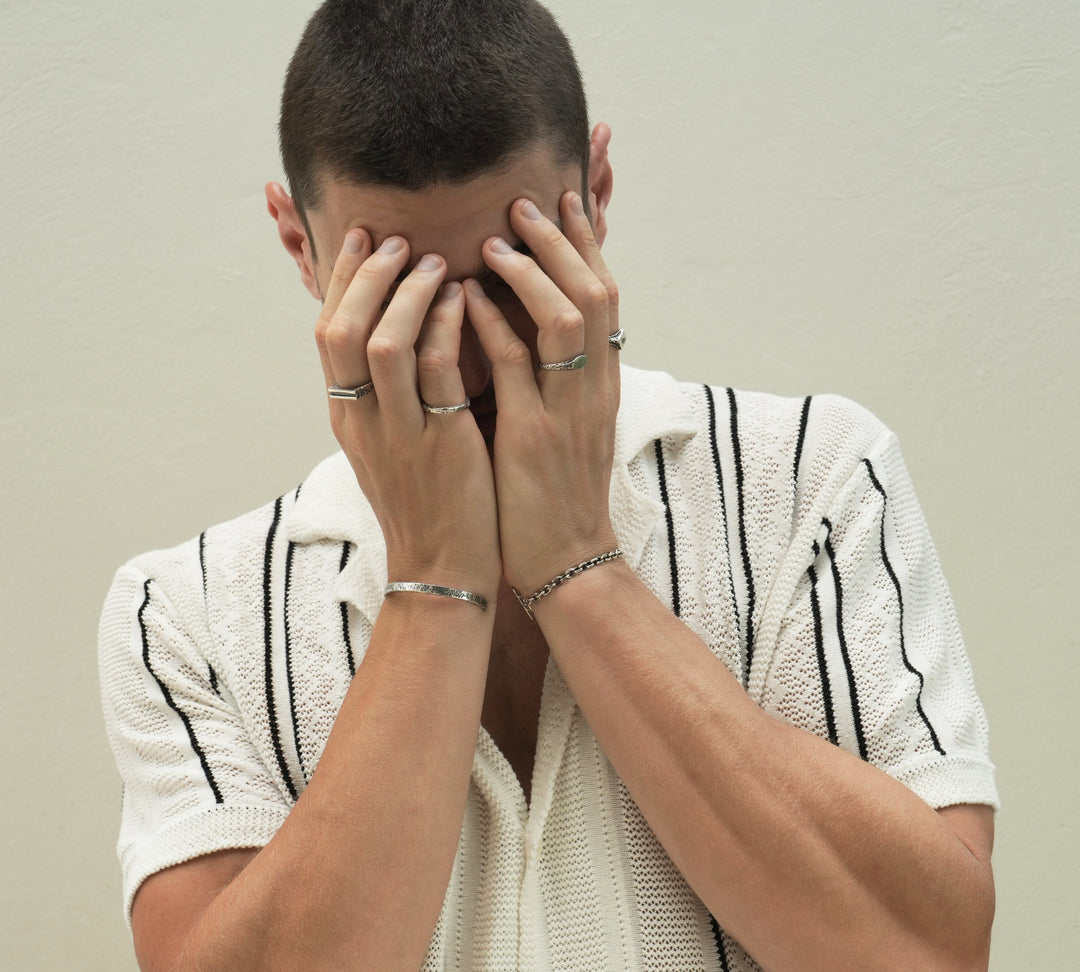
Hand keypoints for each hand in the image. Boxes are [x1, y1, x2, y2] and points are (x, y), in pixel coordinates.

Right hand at [315, 232, 501, 597]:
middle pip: (341, 329)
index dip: (343, 279)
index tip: (364, 237)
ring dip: (409, 293)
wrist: (443, 570)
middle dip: (368, 275)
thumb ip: (387, 394)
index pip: (329, 333)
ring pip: (385, 343)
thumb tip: (394, 338)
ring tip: (437, 261)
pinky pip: (437, 373)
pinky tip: (467, 302)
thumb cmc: (426, 504)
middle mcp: (362, 421)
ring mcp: (399, 433)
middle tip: (399, 239)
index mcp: (347, 417)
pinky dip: (449, 328)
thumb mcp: (389, 446)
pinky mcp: (441, 446)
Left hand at [462, 191, 620, 596]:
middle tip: (527, 201)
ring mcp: (567, 410)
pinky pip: (515, 365)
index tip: (564, 200)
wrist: (567, 560)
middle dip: (562, 240)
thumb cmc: (556, 496)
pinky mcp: (532, 435)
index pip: (606, 296)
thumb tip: (540, 332)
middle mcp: (594, 388)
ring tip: (493, 240)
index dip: (587, 244)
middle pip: (594, 291)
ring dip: (529, 271)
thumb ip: (562, 378)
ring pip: (564, 317)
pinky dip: (492, 324)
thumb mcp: (571, 428)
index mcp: (603, 384)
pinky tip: (467, 299)